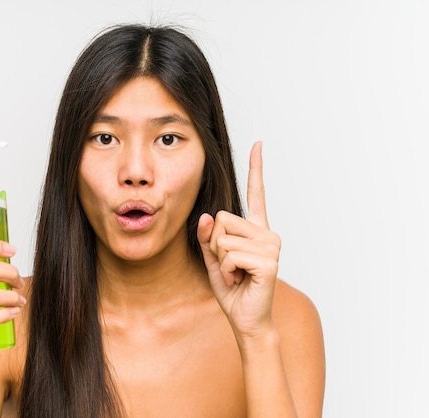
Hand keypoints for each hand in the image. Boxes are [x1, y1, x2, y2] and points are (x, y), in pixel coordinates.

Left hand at [197, 142, 280, 343]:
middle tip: (230, 265)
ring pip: (223, 238)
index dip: (256, 169)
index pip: (255, 194)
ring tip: (236, 274)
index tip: (258, 143)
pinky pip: (231, 255)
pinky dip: (228, 270)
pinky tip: (240, 280)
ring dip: (222, 260)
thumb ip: (208, 237)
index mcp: (256, 230)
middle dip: (215, 244)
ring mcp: (270, 246)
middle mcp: (267, 233)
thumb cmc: (233, 289)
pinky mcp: (268, 261)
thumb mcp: (213, 260)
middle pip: (222, 219)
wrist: (246, 319)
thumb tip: (207, 216)